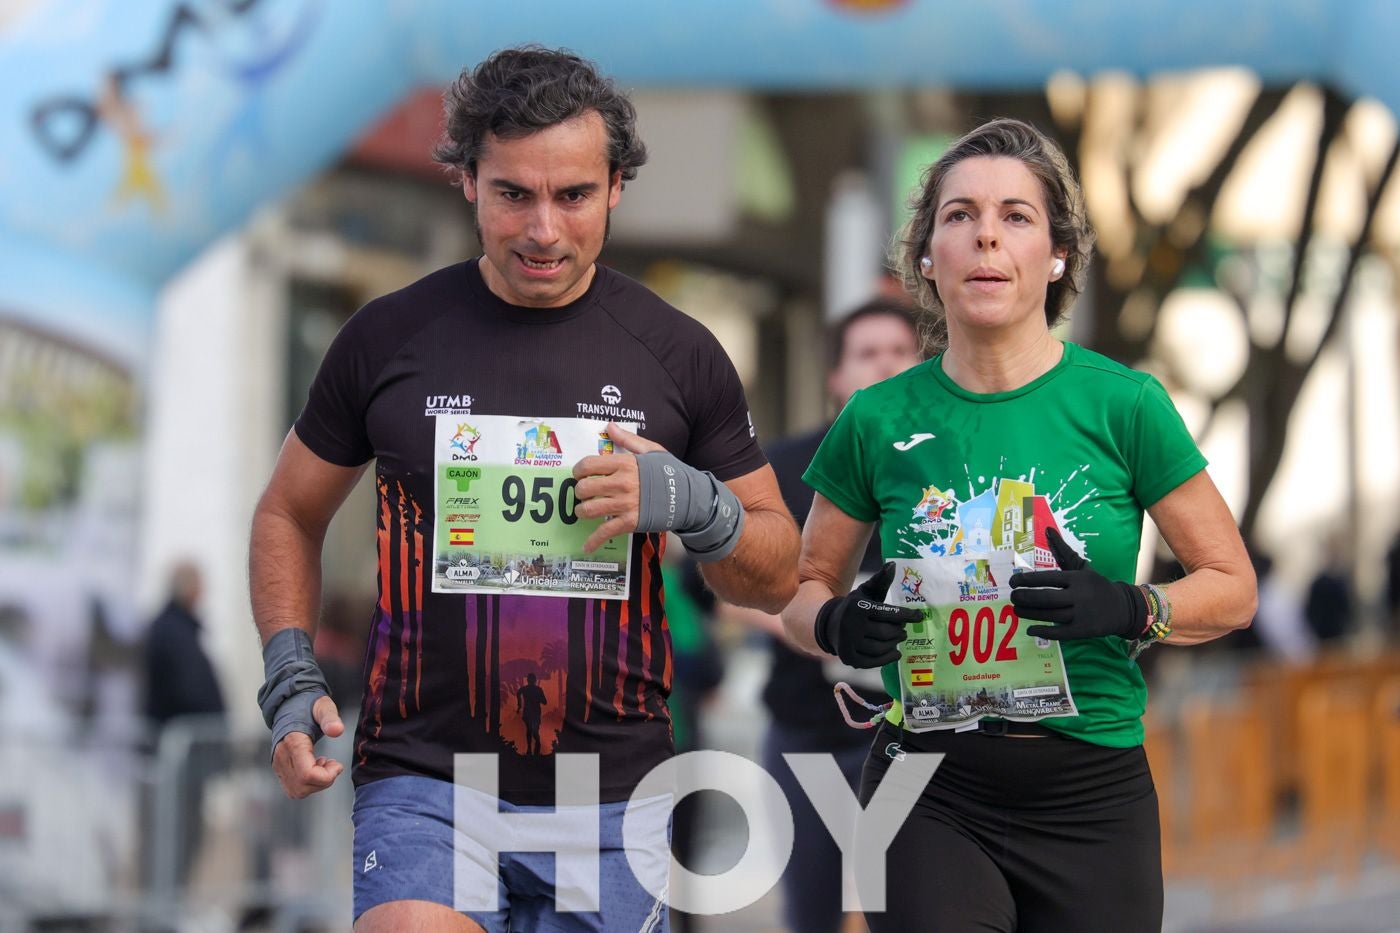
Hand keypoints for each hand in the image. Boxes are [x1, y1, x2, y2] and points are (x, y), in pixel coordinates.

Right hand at [271, 695, 344, 798]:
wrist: (289, 706)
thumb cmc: (308, 706)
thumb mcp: (323, 706)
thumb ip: (330, 717)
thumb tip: (337, 730)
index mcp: (293, 742)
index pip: (307, 774)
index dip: (326, 776)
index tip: (337, 764)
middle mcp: (281, 756)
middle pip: (303, 786)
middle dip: (323, 780)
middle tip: (332, 764)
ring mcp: (278, 764)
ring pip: (297, 791)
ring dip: (316, 784)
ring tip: (323, 764)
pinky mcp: (278, 769)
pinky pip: (293, 788)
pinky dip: (308, 784)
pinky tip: (314, 768)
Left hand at [572, 423, 664, 551]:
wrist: (688, 498)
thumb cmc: (670, 473)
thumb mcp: (651, 450)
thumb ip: (628, 439)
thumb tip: (609, 427)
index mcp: (625, 464)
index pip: (588, 465)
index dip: (578, 470)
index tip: (579, 474)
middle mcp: (622, 484)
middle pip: (585, 488)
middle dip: (579, 492)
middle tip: (584, 493)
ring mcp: (624, 505)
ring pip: (589, 510)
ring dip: (582, 511)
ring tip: (584, 511)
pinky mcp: (629, 523)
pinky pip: (604, 532)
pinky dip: (593, 541)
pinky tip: (587, 546)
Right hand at [814, 562, 923, 667]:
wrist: (829, 625)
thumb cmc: (854, 607)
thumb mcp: (865, 592)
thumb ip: (880, 580)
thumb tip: (893, 565)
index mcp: (858, 607)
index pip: (888, 612)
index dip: (907, 615)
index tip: (919, 616)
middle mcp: (851, 625)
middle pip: (887, 632)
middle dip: (899, 631)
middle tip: (904, 630)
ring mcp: (849, 643)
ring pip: (882, 647)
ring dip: (894, 644)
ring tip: (898, 638)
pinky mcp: (849, 658)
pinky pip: (874, 662)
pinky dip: (888, 658)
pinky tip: (895, 652)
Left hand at [1009, 528, 1147, 640]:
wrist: (1122, 607)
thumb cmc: (1095, 585)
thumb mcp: (1081, 567)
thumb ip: (1062, 550)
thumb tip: (1047, 530)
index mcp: (1077, 578)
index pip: (1047, 578)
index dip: (1027, 580)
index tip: (1012, 582)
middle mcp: (1079, 595)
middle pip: (1046, 597)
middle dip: (1025, 597)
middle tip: (1012, 597)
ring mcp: (1081, 614)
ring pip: (1050, 615)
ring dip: (1029, 613)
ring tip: (1016, 610)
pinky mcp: (1082, 630)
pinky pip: (1059, 633)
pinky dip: (1043, 631)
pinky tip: (1030, 630)